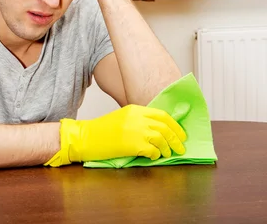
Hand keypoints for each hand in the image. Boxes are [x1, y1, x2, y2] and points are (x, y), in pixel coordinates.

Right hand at [44, 105, 186, 166]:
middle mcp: (138, 118)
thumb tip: (157, 130)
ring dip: (167, 148)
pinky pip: (153, 150)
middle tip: (180, 148)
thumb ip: (138, 120)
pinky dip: (156, 155)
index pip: (162, 115)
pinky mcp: (133, 144)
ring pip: (161, 139)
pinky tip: (153, 157)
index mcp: (135, 109)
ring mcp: (136, 131)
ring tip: (167, 154)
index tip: (181, 134)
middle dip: (176, 139)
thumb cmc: (101, 131)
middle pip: (165, 127)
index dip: (175, 126)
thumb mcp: (122, 118)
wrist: (86, 137)